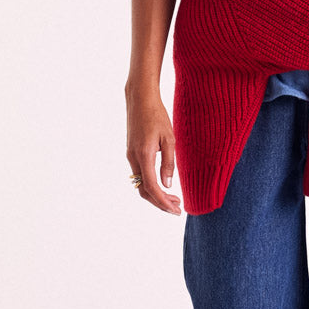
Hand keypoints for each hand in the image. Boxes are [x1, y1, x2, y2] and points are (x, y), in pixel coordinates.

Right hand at [126, 86, 182, 215]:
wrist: (140, 99)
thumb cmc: (157, 115)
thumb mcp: (169, 139)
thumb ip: (168, 163)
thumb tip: (167, 185)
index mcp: (144, 155)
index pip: (152, 187)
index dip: (164, 202)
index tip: (176, 210)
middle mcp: (134, 158)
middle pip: (144, 191)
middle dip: (160, 202)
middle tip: (177, 207)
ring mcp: (130, 155)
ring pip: (141, 184)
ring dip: (156, 194)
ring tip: (174, 198)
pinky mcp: (131, 152)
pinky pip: (140, 175)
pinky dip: (151, 184)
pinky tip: (163, 184)